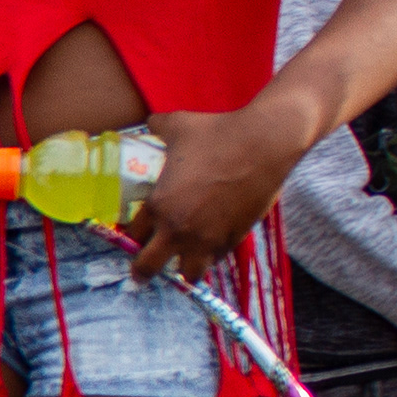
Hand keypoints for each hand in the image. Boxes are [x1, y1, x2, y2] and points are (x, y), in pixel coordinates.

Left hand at [125, 99, 307, 283]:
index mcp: (158, 205)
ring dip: (181, 269)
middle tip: (142, 271)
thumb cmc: (217, 133)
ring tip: (181, 261)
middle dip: (142, 270)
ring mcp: (208, 238)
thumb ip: (157, 127)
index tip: (135, 235)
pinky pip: (216, 261)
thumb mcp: (178, 126)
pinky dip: (210, 258)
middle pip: (148, 268)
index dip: (132, 235)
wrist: (264, 144)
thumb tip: (150, 123)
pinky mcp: (234, 239)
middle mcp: (179, 229)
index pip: (132, 235)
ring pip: (188, 273)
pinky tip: (208, 247)